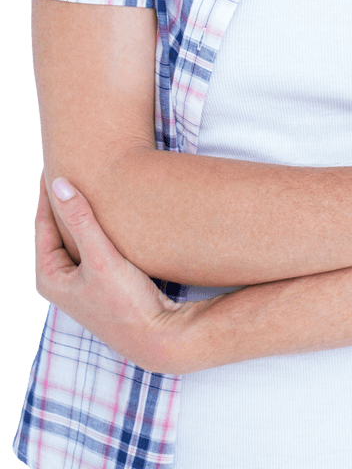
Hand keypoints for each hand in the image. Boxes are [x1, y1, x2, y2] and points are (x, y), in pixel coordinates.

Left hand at [34, 173, 213, 372]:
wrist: (158, 336)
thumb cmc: (126, 303)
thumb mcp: (101, 257)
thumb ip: (80, 219)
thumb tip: (58, 184)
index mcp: (49, 277)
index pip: (43, 224)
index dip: (48, 193)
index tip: (52, 165)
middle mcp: (61, 280)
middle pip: (57, 230)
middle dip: (63, 201)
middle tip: (69, 168)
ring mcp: (81, 283)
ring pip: (76, 238)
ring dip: (81, 213)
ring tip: (88, 184)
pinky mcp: (101, 283)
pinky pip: (92, 246)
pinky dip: (96, 227)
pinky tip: (108, 213)